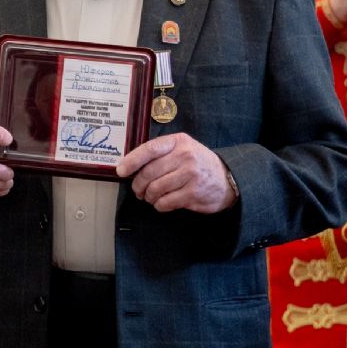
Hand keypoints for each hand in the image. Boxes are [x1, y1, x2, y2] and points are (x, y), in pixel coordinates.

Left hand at [116, 133, 236, 213]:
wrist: (226, 179)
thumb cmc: (198, 163)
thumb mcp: (183, 148)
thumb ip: (161, 153)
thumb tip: (131, 164)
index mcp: (178, 142)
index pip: (149, 149)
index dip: (132, 160)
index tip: (120, 170)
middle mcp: (185, 156)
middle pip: (149, 172)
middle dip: (138, 184)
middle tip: (137, 190)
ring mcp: (190, 175)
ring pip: (156, 189)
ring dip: (148, 196)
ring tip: (150, 197)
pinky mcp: (193, 193)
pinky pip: (166, 202)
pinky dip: (159, 205)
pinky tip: (161, 203)